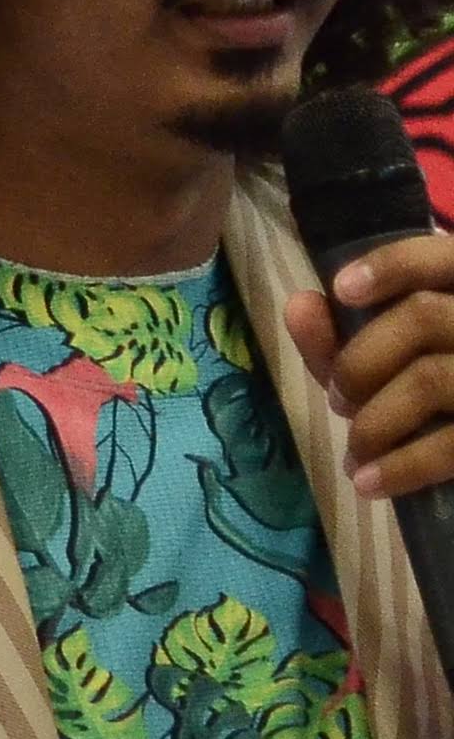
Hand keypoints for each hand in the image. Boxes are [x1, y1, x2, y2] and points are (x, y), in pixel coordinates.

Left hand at [285, 225, 453, 502]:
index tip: (340, 289)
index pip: (442, 257)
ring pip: (430, 379)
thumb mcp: (397, 356)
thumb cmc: (444, 390)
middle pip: (422, 317)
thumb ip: (348, 331)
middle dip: (359, 361)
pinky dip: (401, 466)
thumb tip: (298, 305)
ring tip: (356, 451)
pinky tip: (368, 482)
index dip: (392, 265)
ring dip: (372, 421)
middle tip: (338, 400)